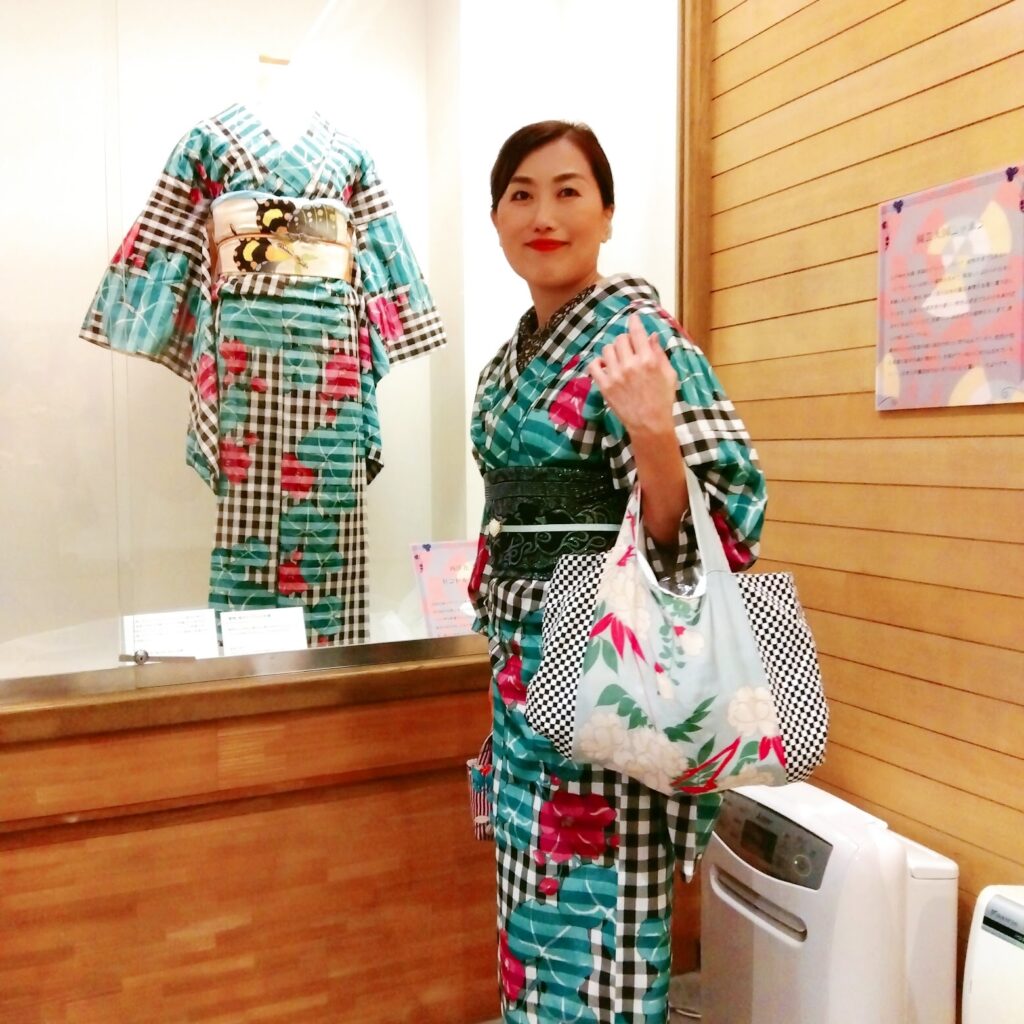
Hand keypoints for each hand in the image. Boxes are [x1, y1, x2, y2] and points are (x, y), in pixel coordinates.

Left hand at [587, 314, 677, 434]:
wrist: (649, 424)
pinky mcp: (604, 386)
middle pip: (620, 339)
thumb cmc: (663, 400)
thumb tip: (651, 335)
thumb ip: (659, 353)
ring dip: (612, 351)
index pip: (637, 332)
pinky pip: (593, 366)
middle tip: (628, 348)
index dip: (634, 322)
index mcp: (648, 360)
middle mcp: (630, 364)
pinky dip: (597, 363)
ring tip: (617, 359)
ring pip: (607, 349)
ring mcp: (615, 375)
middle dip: (625, 340)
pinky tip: (604, 367)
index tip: (632, 318)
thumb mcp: (669, 374)